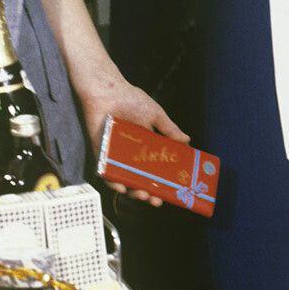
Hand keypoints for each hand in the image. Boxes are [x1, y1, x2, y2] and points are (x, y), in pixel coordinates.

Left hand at [78, 79, 190, 205]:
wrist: (107, 90)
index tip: (170, 193)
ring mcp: (115, 155)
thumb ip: (169, 129)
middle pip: (139, 179)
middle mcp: (129, 154)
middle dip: (147, 193)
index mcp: (144, 147)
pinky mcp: (100, 153)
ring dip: (132, 191)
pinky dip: (112, 181)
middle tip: (155, 200)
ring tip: (142, 195)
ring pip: (124, 179)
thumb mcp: (156, 115)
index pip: (153, 170)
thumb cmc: (130, 99)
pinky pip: (105, 171)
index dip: (161, 182)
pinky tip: (121, 187)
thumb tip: (187, 141)